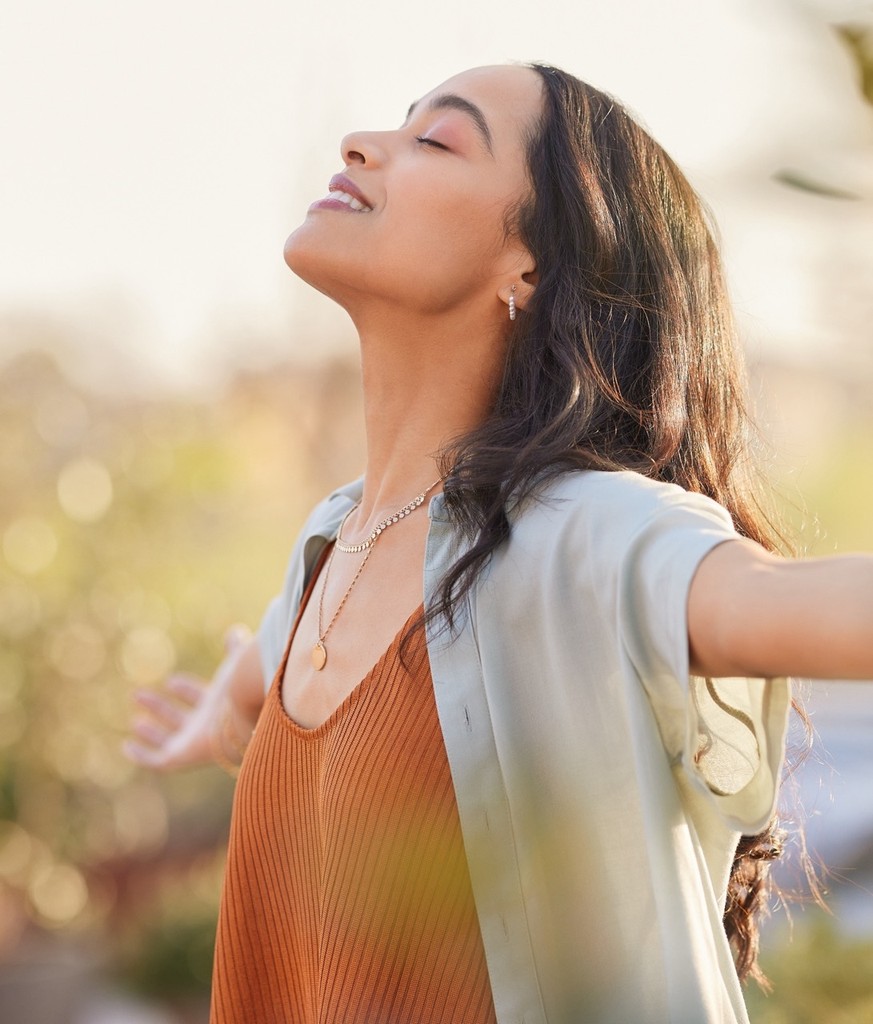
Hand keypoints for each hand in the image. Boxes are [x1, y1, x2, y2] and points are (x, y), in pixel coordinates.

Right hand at [123, 625, 253, 771]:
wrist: (242, 716)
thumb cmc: (241, 690)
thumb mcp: (235, 664)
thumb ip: (235, 650)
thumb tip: (236, 631)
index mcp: (219, 706)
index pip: (200, 698)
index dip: (186, 690)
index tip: (171, 680)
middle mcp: (205, 726)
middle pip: (180, 719)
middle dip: (161, 708)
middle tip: (138, 695)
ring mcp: (192, 744)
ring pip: (168, 740)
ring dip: (151, 732)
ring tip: (135, 722)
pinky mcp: (180, 758)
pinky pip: (156, 761)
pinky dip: (141, 755)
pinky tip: (127, 746)